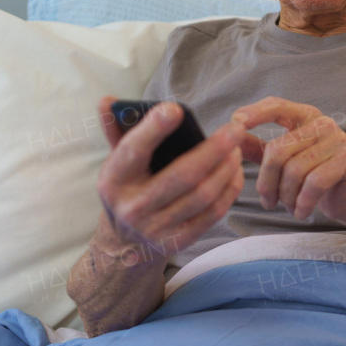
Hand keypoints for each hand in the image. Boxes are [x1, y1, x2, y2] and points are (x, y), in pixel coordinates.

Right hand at [94, 96, 245, 258]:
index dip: (153, 129)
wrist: (125, 243)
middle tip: (235, 128)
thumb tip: (107, 101)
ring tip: (237, 148)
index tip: (175, 109)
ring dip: (226, 168)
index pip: (132, 151)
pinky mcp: (178, 241)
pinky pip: (213, 213)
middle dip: (214, 149)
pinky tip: (235, 172)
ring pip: (202, 195)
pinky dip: (229, 190)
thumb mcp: (116, 162)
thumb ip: (115, 130)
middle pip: (181, 175)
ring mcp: (156, 227)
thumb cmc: (128, 188)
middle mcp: (133, 206)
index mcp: (113, 179)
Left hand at [232, 97, 345, 225]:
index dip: (255, 113)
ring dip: (286, 196)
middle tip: (267, 202)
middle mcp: (323, 123)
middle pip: (278, 150)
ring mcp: (339, 139)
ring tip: (288, 207)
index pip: (277, 106)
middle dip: (267, 182)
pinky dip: (303, 202)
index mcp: (305, 117)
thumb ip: (258, 148)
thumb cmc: (314, 177)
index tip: (234, 122)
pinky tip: (301, 211)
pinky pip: (315, 183)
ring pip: (295, 170)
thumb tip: (229, 135)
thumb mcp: (283, 161)